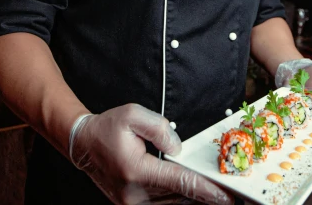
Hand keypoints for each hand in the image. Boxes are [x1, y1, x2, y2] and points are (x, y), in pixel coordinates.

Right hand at [70, 104, 231, 204]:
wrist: (82, 144)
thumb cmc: (107, 128)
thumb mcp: (132, 115)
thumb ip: (159, 128)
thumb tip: (179, 148)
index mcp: (136, 169)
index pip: (178, 182)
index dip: (204, 189)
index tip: (224, 195)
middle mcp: (134, 192)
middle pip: (179, 197)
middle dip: (204, 196)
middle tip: (229, 196)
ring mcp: (131, 203)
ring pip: (172, 204)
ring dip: (193, 199)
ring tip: (215, 195)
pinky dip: (179, 199)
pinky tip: (193, 195)